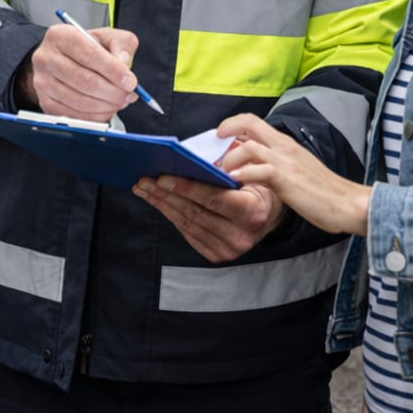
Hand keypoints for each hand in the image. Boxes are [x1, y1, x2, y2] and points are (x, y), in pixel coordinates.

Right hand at [16, 25, 140, 121]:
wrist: (62, 59)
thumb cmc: (85, 48)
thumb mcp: (106, 37)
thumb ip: (121, 43)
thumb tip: (124, 62)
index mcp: (60, 35)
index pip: (89, 54)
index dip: (113, 71)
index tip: (130, 82)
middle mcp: (46, 58)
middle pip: (84, 80)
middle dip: (112, 92)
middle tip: (128, 95)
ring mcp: (42, 81)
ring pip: (79, 100)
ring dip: (106, 105)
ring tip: (120, 101)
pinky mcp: (44, 101)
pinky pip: (73, 115)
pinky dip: (94, 116)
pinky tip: (106, 109)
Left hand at [132, 174, 285, 261]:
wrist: (269, 214)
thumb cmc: (256, 185)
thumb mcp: (250, 170)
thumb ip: (226, 163)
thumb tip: (189, 157)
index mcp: (253, 211)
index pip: (215, 199)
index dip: (187, 188)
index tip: (162, 177)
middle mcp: (242, 235)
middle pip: (196, 213)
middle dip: (166, 195)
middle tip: (144, 179)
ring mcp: (229, 249)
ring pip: (188, 224)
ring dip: (162, 204)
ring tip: (143, 188)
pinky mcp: (217, 255)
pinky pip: (188, 233)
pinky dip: (170, 215)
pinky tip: (157, 201)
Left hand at [214, 114, 370, 236]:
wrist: (349, 203)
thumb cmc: (322, 190)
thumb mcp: (296, 168)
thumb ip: (274, 161)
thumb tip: (249, 160)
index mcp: (285, 143)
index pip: (254, 121)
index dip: (232, 124)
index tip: (219, 137)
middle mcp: (284, 146)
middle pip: (248, 123)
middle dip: (225, 130)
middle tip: (213, 148)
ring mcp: (285, 161)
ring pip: (248, 147)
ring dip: (229, 159)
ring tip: (220, 173)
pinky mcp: (286, 179)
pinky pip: (258, 170)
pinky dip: (241, 174)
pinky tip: (234, 182)